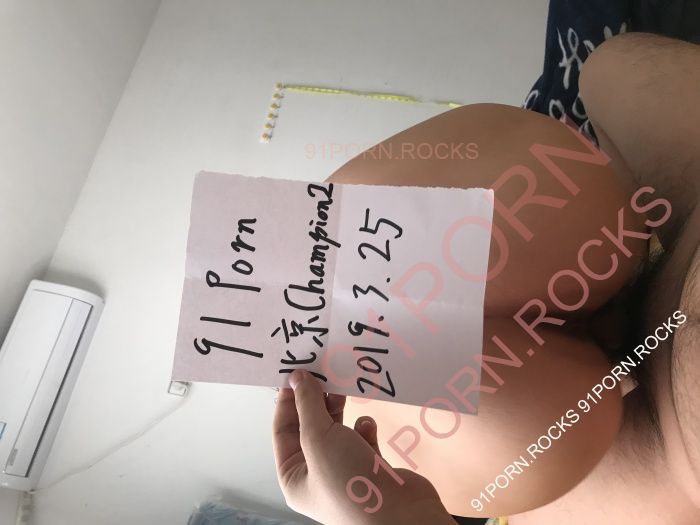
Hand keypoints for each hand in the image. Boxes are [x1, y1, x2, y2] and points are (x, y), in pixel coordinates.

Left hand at [272, 369, 455, 524]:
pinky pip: (363, 439)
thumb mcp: (319, 439)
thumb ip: (308, 406)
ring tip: (344, 390)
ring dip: (340, 412)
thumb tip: (297, 378)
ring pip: (338, 431)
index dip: (288, 400)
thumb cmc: (351, 484)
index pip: (283, 430)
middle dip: (316, 402)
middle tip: (324, 374)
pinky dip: (364, 428)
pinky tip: (367, 424)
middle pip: (311, 428)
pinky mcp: (372, 468)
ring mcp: (346, 472)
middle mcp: (318, 476)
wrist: (403, 516)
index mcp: (295, 477)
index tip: (298, 372)